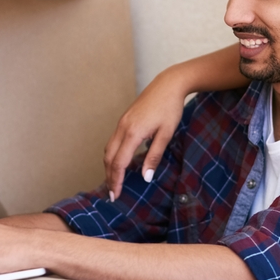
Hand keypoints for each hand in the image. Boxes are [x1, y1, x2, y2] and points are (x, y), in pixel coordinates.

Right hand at [103, 71, 186, 199]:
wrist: (168, 84)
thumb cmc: (170, 108)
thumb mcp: (166, 134)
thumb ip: (154, 156)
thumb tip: (145, 177)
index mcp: (132, 133)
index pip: (119, 163)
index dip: (116, 181)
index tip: (116, 195)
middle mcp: (122, 128)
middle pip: (109, 157)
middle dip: (109, 176)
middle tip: (112, 193)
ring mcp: (121, 122)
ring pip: (108, 149)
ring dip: (109, 166)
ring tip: (114, 181)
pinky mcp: (124, 120)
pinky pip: (113, 141)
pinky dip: (113, 155)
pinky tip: (119, 162)